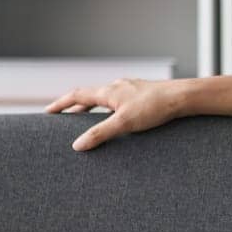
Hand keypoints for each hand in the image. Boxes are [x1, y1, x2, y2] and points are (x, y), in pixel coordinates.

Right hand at [44, 78, 184, 151]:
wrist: (183, 97)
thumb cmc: (154, 108)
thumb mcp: (124, 123)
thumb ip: (100, 133)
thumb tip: (77, 145)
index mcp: (108, 91)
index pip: (77, 95)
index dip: (61, 104)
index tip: (48, 112)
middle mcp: (117, 86)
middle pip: (90, 96)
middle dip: (76, 107)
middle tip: (64, 117)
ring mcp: (131, 88)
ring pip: (106, 97)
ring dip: (94, 107)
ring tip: (87, 119)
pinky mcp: (143, 93)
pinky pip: (120, 99)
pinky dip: (111, 107)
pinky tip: (119, 115)